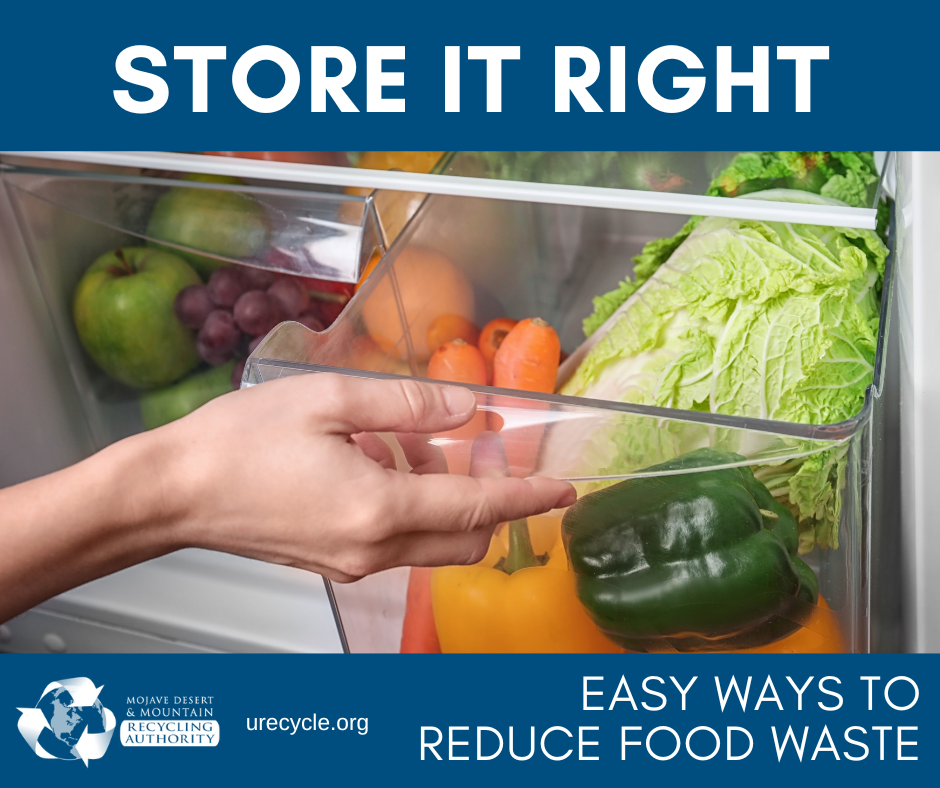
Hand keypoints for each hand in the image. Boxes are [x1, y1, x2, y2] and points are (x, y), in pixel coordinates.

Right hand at [158, 373, 575, 581]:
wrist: (172, 493)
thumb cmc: (235, 445)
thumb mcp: (329, 399)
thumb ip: (409, 404)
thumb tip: (466, 406)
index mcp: (379, 507)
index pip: (479, 508)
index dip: (527, 496)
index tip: (561, 489)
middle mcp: (373, 548)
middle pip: (466, 539)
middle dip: (491, 500)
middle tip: (481, 449)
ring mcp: (354, 563)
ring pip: (433, 540)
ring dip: (441, 494)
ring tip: (402, 439)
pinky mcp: (337, 563)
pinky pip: (398, 540)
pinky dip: (409, 505)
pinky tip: (375, 460)